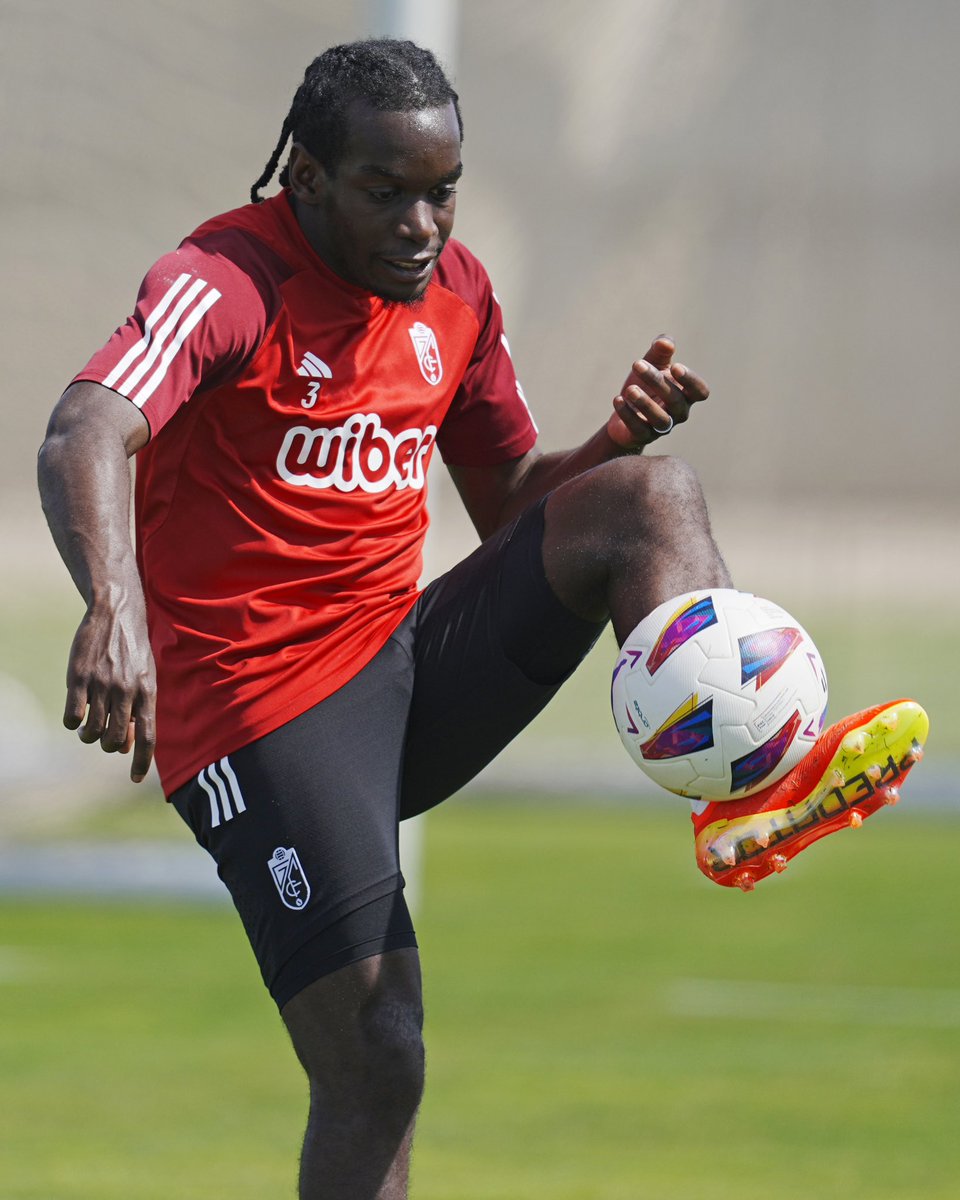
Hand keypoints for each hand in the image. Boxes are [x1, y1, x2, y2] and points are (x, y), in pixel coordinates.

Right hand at [63, 598, 156, 782]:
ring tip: (89, 727)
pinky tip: (76, 715)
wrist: (116, 613)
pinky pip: (72, 716)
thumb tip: (124, 748)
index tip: (134, 779)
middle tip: (103, 736)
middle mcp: (126, 691)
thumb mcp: (144, 678)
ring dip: (88, 736)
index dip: (141, 761)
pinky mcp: (79, 677)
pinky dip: (73, 723)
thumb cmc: (133, 651)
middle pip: (115, 740)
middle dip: (108, 745)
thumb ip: (137, 711)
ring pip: (91, 732)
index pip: (147, 736)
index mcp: (147, 692)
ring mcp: (102, 684)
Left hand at [607, 336, 709, 449]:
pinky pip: (638, 428)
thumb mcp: (653, 363)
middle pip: (675, 400)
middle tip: (637, 364)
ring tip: (629, 389)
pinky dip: (628, 414)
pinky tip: (617, 400)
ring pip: (660, 419)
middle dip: (658, 382)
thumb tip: (665, 342)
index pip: (700, 391)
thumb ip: (660, 351)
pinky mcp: (643, 436)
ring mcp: (662, 427)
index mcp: (686, 395)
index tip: (675, 367)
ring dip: (645, 403)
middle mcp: (678, 413)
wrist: (624, 407)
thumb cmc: (645, 383)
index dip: (691, 381)